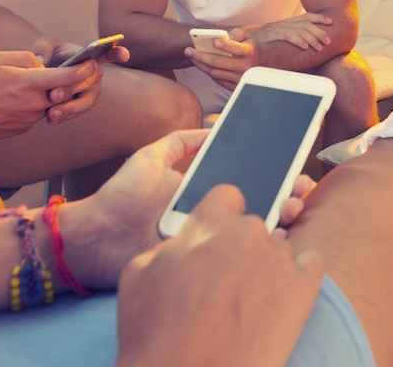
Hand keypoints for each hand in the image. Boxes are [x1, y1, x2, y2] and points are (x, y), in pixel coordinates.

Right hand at [0, 51, 90, 139]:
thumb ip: (26, 59)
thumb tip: (44, 64)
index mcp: (28, 84)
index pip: (69, 77)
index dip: (85, 69)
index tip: (92, 64)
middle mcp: (31, 106)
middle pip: (64, 94)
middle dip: (71, 83)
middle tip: (73, 73)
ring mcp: (26, 121)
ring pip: (49, 106)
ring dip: (48, 96)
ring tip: (30, 84)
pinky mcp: (18, 130)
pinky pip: (34, 116)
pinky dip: (33, 106)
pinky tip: (14, 99)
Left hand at [39, 37, 128, 125]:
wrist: (42, 76)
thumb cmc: (48, 55)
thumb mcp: (43, 45)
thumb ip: (42, 49)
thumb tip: (41, 62)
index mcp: (90, 56)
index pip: (109, 53)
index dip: (118, 53)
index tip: (124, 55)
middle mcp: (96, 75)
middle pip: (89, 82)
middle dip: (71, 89)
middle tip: (53, 94)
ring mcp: (91, 92)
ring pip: (85, 102)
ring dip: (69, 108)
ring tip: (52, 113)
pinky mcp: (82, 106)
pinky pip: (77, 113)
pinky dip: (64, 116)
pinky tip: (51, 119)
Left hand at [59, 130, 318, 289]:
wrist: (92, 237)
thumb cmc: (118, 197)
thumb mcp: (149, 158)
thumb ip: (178, 142)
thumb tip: (211, 127)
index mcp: (202, 194)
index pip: (246, 183)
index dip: (272, 176)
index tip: (295, 167)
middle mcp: (210, 220)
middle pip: (258, 207)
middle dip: (285, 196)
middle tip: (301, 188)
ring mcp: (208, 244)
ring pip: (254, 233)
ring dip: (279, 220)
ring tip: (292, 208)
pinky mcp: (201, 265)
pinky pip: (235, 260)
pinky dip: (259, 251)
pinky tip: (275, 237)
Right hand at [115, 184, 323, 366]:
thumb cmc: (155, 333)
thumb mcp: (138, 275)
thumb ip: (168, 247)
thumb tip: (184, 244)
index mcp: (208, 221)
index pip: (227, 195)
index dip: (222, 216)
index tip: (219, 237)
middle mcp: (247, 232)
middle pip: (252, 227)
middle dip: (241, 249)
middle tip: (226, 285)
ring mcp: (278, 259)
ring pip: (279, 250)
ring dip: (266, 268)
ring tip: (248, 306)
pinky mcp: (304, 288)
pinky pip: (311, 265)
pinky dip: (298, 278)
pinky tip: (280, 300)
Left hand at [184, 32, 256, 90]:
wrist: (257, 64)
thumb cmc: (247, 47)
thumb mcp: (246, 36)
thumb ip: (238, 32)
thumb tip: (228, 36)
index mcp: (249, 52)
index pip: (236, 48)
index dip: (225, 45)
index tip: (214, 41)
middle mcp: (245, 67)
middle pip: (218, 62)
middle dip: (201, 56)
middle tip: (188, 50)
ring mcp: (239, 78)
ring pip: (214, 73)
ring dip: (200, 65)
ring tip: (192, 57)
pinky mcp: (234, 86)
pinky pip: (217, 79)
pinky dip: (207, 72)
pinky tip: (201, 64)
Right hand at [247, 13, 333, 50]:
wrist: (244, 39)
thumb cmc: (262, 41)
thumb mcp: (278, 35)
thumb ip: (290, 35)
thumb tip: (305, 40)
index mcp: (287, 22)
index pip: (306, 16)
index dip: (319, 18)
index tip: (331, 22)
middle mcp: (284, 23)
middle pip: (306, 24)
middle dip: (320, 31)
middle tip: (328, 41)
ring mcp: (278, 28)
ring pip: (300, 30)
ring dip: (312, 38)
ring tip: (319, 47)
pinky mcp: (272, 35)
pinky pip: (288, 36)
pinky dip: (298, 41)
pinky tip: (305, 47)